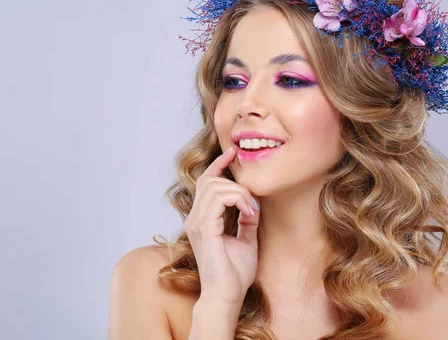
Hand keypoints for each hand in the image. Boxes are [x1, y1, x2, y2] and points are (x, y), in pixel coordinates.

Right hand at [184, 145, 260, 305]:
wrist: (227, 296)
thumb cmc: (234, 274)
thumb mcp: (246, 239)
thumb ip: (246, 220)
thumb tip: (253, 203)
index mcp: (201, 219)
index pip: (206, 182)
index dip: (219, 164)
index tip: (233, 152)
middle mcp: (195, 218)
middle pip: (210, 179)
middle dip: (234, 181)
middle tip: (252, 199)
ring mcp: (197, 223)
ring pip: (216, 186)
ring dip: (240, 193)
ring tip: (252, 212)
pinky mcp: (204, 229)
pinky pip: (220, 198)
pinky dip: (239, 200)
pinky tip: (249, 213)